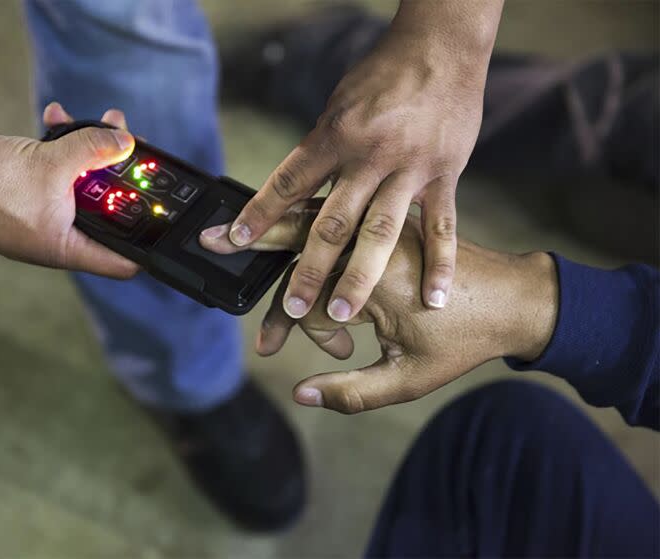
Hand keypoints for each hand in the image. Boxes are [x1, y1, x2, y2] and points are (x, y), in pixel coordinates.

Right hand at [0, 103, 138, 277]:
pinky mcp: (25, 198)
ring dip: (92, 155)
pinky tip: (58, 119)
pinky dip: (61, 149)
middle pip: (106, 214)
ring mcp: (40, 219)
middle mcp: (56, 239)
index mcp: (67, 248)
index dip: (148, 248)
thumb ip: (93, 149)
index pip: (123, 262)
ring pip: (81, 189)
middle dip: (122, 179)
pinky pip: (55, 176)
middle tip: (134, 149)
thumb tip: (126, 140)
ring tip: (104, 123)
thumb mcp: (51, 163)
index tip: (165, 226)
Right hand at [203, 207, 557, 413]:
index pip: (308, 299)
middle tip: (209, 240)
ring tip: (243, 224)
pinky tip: (293, 216)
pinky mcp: (390, 221)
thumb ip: (352, 392)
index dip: (302, 332)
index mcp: (374, 279)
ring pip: (316, 221)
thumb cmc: (465, 340)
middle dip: (251, 241)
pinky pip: (341, 212)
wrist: (517, 299)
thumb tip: (302, 395)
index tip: (310, 354)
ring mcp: (382, 225)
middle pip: (298, 239)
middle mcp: (373, 243)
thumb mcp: (410, 379)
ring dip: (279, 226)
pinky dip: (311, 217)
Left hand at [206, 20, 492, 323]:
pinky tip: (433, 299)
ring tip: (342, 313)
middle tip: (292, 306)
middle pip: (333, 221)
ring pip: (382, 231)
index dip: (258, 214)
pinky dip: (439, 264)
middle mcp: (370, 156)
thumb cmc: (382, 75)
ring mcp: (409, 168)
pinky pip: (442, 227)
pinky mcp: (445, 175)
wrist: (441, 48)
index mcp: (336, 135)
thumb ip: (321, 150)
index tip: (231, 242)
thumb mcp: (338, 105)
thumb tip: (292, 188)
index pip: (289, 182)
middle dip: (309, 267)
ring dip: (360, 276)